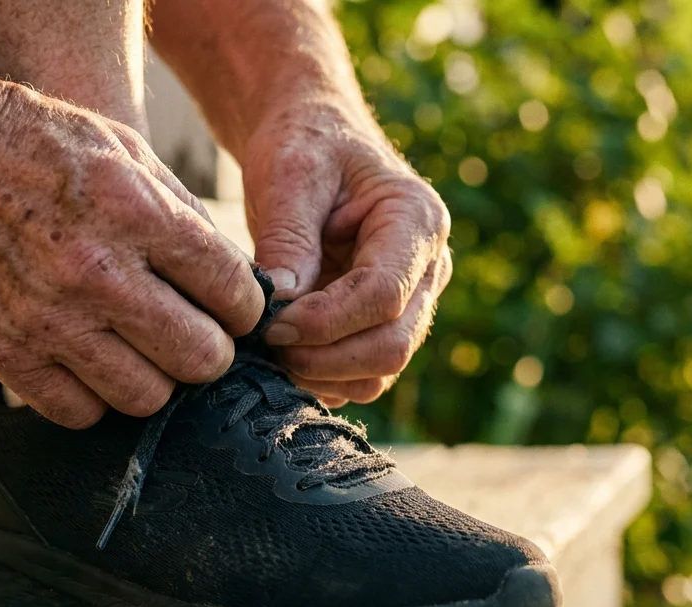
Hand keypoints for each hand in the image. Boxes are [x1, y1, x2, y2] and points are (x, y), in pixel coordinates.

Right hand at [0, 72, 264, 426]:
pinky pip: (78, 413)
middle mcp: (96, 272)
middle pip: (200, 358)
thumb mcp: (120, 147)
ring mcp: (46, 319)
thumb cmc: (26, 140)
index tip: (229, 306)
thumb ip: (180, 214)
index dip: (243, 307)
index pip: (234, 294)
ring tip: (138, 349)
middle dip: (209, 350)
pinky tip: (88, 362)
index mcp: (136, 212)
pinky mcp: (1, 351)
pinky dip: (93, 397)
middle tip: (193, 335)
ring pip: (146, 397)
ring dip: (153, 379)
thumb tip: (235, 277)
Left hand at [244, 101, 451, 407]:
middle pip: (392, 343)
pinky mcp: (383, 325)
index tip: (270, 326)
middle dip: (325, 358)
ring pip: (380, 370)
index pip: (383, 294)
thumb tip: (279, 309)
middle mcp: (426, 268)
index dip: (326, 322)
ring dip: (322, 375)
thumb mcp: (291, 174)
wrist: (314, 143)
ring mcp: (410, 302)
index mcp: (416, 221)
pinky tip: (279, 354)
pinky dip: (321, 378)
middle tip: (265, 346)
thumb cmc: (305, 145)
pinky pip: (362, 375)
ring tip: (267, 351)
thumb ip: (288, 238)